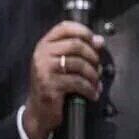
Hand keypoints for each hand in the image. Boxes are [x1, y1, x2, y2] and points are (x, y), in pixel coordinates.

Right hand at [23, 22, 103, 138]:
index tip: (95, 41)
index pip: (64, 27)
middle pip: (76, 44)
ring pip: (79, 63)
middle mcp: (42, 54)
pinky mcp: (49, 85)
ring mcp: (44, 69)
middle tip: (98, 67)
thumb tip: (99, 40)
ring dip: (93, 74)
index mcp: (45, 45)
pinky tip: (93, 94)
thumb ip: (80, 50)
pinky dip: (90, 88)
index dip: (83, 31)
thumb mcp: (64, 64)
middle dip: (93, 56)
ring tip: (96, 82)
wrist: (39, 111)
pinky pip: (78, 82)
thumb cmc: (54, 85)